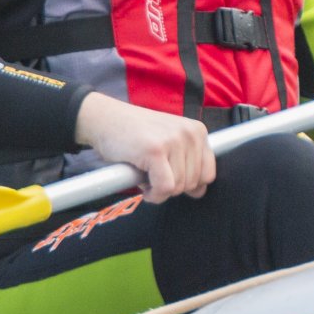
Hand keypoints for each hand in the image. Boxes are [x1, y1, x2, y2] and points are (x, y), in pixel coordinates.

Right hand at [77, 91, 216, 200]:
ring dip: (159, 190)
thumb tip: (200, 192)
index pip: (208, 173)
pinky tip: (142, 185)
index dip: (188, 184)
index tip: (169, 177)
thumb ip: (188, 165)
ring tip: (145, 174)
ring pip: (178, 188)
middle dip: (171, 187)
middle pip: (193, 183)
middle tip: (152, 174)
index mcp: (198, 132)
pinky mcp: (156, 150)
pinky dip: (153, 194)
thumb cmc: (135, 136)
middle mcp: (190, 134)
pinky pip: (164, 188)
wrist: (104, 119)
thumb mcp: (169, 144)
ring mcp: (173, 141)